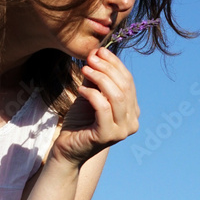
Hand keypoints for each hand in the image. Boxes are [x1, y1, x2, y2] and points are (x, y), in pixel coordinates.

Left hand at [50, 46, 140, 166]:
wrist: (66, 149)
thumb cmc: (79, 123)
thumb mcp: (90, 95)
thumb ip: (96, 78)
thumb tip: (97, 52)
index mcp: (132, 111)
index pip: (128, 82)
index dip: (115, 64)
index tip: (99, 50)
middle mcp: (132, 122)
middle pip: (125, 86)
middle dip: (107, 68)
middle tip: (91, 57)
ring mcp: (122, 131)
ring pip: (116, 96)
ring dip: (100, 78)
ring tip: (85, 69)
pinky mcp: (108, 136)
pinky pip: (103, 107)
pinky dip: (92, 94)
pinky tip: (80, 89)